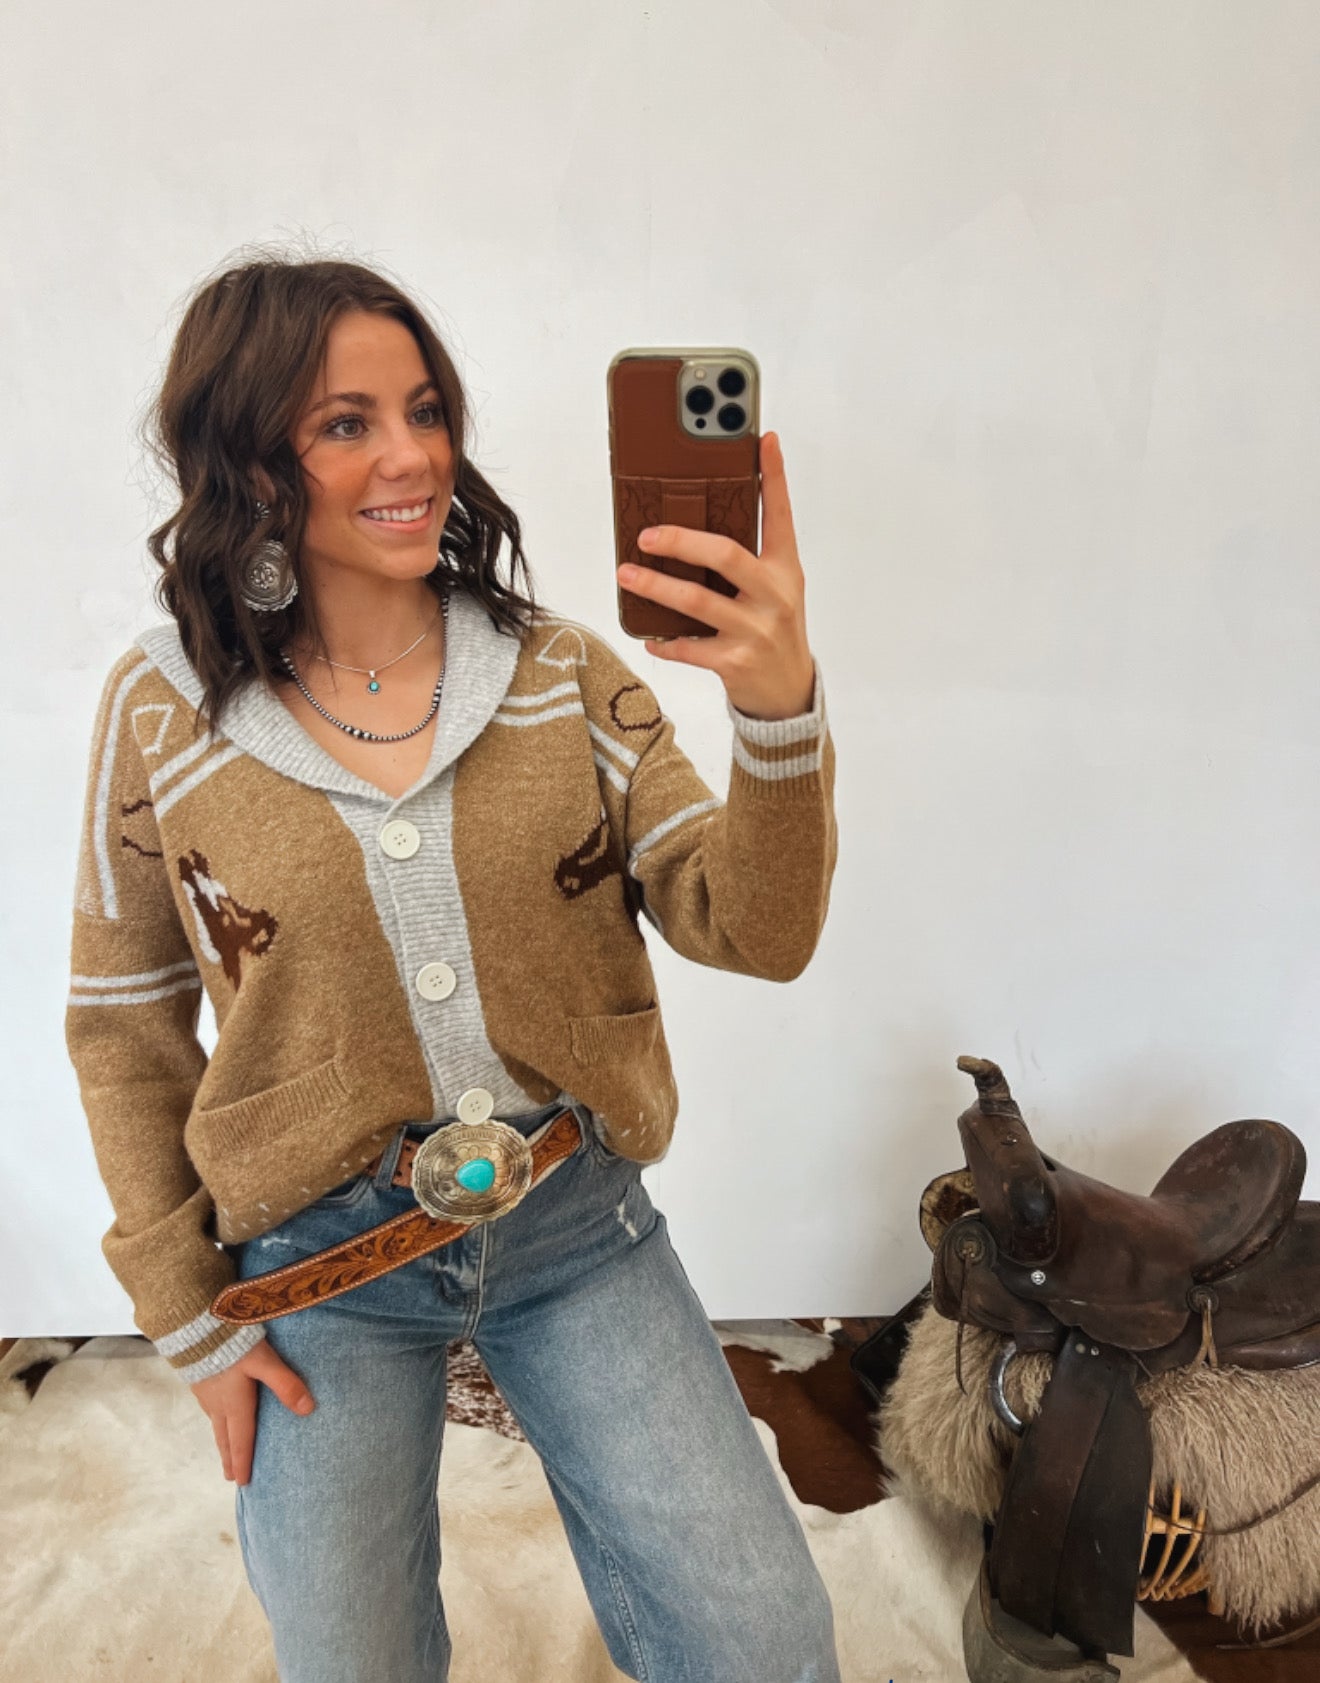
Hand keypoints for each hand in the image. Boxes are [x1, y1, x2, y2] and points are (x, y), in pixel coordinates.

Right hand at [190, 1337, 314, 1485]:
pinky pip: (208, 1409)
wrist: (195, 1325)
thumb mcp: (264, 1362)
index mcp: (235, 1405)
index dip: (243, 1462)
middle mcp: (218, 1404)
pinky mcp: (198, 1379)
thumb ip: (286, 1384)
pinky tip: (216, 1413)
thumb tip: (308, 1410)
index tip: (243, 1483)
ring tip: (225, 1450)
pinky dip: (215, 1420)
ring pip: (215, 1425)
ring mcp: (205, 1393)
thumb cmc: (232, 1344)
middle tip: (230, 1477)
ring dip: (221, 1441)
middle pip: (225, 1438)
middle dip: (230, 1458)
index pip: (242, 1441)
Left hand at [616, 430, 815, 720]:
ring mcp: (755, 630)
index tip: (763, 440)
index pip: (780, 514)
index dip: (774, 476)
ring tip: (627, 574)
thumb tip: (694, 527)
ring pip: (697, 601)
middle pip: (725, 555)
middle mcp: (774, 596)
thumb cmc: (774, 631)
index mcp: (785, 570)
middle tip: (647, 535)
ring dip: (656, 586)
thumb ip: (747, 559)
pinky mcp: (735, 662)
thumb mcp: (775, 590)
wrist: (790, 693)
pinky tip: (649, 635)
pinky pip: (688, 647)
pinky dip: (665, 641)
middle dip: (681, 541)